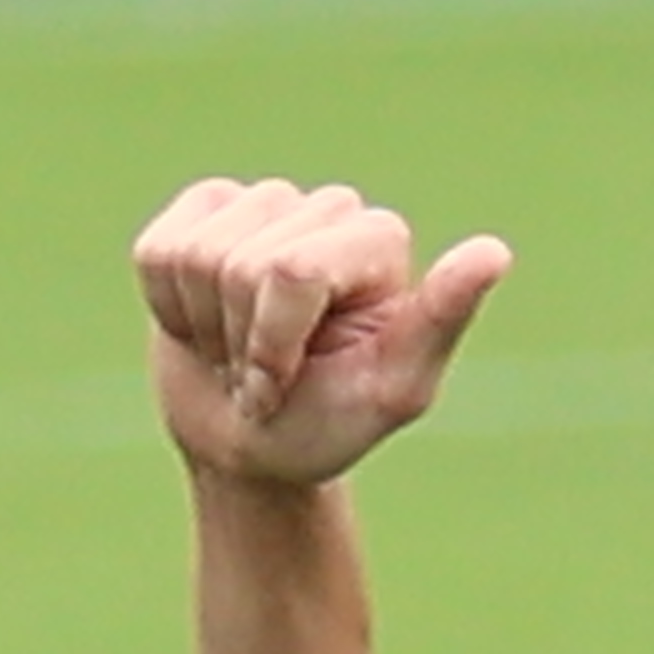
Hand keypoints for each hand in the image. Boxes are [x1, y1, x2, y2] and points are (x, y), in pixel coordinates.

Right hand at [135, 178, 514, 489]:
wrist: (252, 451)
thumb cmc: (330, 426)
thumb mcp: (394, 389)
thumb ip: (442, 318)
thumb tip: (495, 250)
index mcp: (379, 241)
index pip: (293, 272)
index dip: (273, 343)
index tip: (289, 388)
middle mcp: (327, 208)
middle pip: (243, 266)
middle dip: (243, 340)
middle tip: (267, 377)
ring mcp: (262, 203)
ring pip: (194, 256)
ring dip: (206, 326)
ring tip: (238, 352)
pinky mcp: (202, 211)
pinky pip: (159, 251)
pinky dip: (168, 308)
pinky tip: (204, 324)